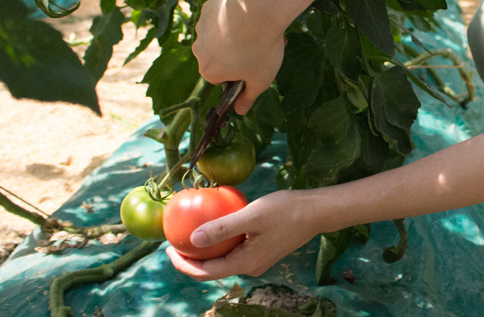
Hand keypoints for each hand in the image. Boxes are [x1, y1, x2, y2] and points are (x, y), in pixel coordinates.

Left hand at [166, 190, 316, 280]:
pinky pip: (234, 252)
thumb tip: (192, 239)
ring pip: (223, 261)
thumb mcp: (251, 215)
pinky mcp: (262, 251)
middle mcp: (250, 267)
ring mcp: (257, 260)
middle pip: (212, 270)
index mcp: (245, 263)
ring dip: (205, 252)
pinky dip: (220, 244)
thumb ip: (222, 228)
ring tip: (189, 234)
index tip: (167, 248)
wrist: (316, 212)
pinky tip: (216, 227)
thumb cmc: (286, 210)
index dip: (183, 264)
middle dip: (190, 260)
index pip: (206, 272)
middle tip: (173, 242)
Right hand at [192, 0, 287, 113]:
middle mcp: (199, 50)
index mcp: (208, 71)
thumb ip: (248, 98)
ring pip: (219, 34)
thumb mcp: (260, 80)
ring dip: (235, 34)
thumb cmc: (261, 49)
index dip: (238, 73)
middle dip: (237, 53)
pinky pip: (220, 16)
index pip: (220, 77)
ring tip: (259, 28)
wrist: (260, 9)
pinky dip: (232, 16)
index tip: (253, 65)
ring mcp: (202, 27)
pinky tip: (249, 13)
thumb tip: (240, 111)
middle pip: (218, 56)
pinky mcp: (208, 8)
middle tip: (261, 46)